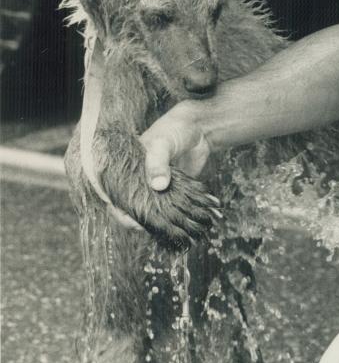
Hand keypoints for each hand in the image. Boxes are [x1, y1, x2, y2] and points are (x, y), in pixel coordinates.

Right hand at [112, 102, 211, 232]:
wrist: (199, 130)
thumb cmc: (174, 130)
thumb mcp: (164, 143)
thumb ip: (159, 161)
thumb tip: (158, 186)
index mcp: (127, 171)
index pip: (115, 197)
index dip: (121, 214)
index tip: (134, 223)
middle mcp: (139, 183)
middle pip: (133, 211)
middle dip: (143, 225)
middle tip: (157, 230)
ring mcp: (156, 190)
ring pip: (152, 215)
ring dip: (161, 226)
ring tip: (172, 233)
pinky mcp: (173, 193)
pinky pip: (171, 211)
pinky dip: (176, 219)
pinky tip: (184, 228)